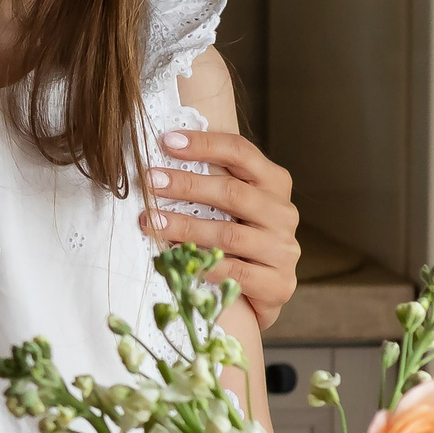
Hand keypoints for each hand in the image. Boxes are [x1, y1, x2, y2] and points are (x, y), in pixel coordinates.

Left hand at [140, 128, 300, 328]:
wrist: (264, 290)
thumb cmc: (237, 238)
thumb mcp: (228, 204)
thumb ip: (208, 180)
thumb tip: (161, 153)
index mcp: (274, 183)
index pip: (241, 153)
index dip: (205, 144)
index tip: (166, 141)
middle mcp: (283, 213)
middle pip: (233, 192)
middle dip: (186, 185)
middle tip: (150, 181)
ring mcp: (283, 250)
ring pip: (229, 233)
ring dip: (185, 226)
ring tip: (150, 221)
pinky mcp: (278, 284)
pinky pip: (233, 271)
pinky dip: (201, 263)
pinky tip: (174, 257)